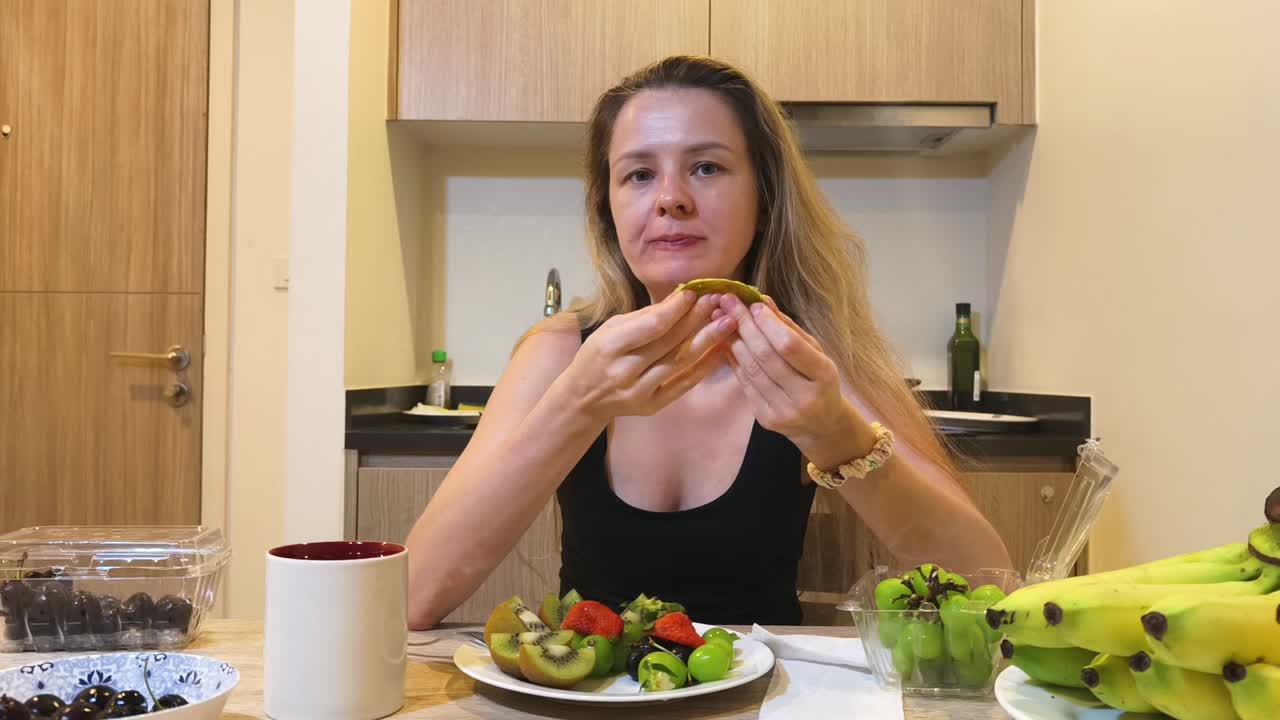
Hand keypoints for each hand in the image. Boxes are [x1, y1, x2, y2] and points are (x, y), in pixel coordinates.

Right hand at [565, 290, 736, 421]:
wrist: (583, 398)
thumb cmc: (597, 355)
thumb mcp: (610, 329)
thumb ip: (644, 317)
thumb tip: (679, 298)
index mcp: (610, 347)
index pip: (652, 326)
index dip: (677, 309)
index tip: (695, 293)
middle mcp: (625, 371)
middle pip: (670, 342)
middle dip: (697, 319)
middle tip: (719, 301)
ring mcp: (640, 391)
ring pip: (680, 362)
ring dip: (708, 340)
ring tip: (728, 322)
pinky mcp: (652, 406)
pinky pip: (684, 384)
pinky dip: (704, 367)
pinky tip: (721, 350)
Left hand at [717, 294, 871, 468]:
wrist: (822, 425)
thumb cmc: (819, 380)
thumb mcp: (815, 353)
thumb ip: (790, 329)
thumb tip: (764, 301)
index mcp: (824, 376)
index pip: (790, 346)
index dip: (768, 324)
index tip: (753, 303)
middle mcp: (805, 397)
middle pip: (766, 356)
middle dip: (745, 326)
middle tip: (728, 302)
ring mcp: (784, 411)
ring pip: (752, 370)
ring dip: (735, 341)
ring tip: (723, 320)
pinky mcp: (767, 420)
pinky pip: (746, 384)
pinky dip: (735, 361)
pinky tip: (727, 344)